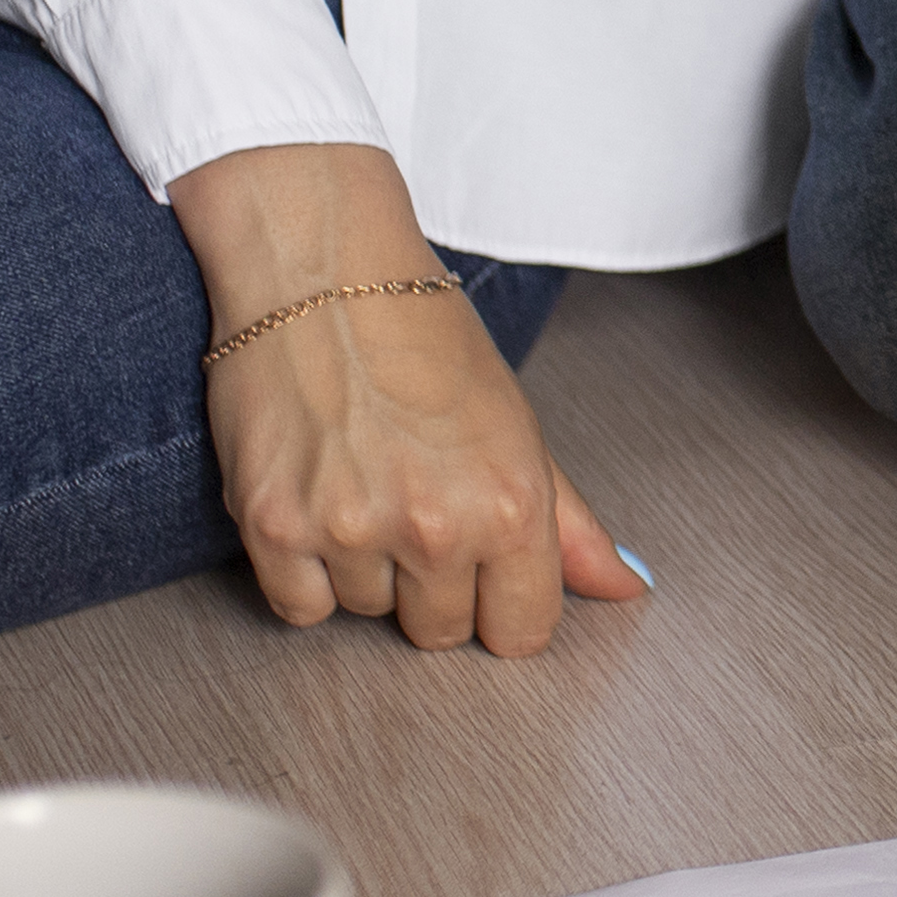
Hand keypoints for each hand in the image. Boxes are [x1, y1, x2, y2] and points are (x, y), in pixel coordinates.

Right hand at [174, 141, 645, 655]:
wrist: (317, 265)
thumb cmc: (419, 329)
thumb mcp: (515, 420)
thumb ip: (569, 521)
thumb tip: (623, 586)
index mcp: (510, 500)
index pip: (523, 630)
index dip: (503, 603)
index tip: (485, 573)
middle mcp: (436, 523)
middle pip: (442, 632)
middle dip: (432, 584)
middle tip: (413, 500)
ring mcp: (351, 527)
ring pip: (366, 615)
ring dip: (364, 567)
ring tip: (361, 478)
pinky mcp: (274, 525)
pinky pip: (300, 608)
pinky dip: (304, 571)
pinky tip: (316, 501)